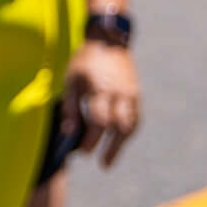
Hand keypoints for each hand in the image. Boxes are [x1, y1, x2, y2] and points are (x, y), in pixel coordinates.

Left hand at [64, 41, 140, 165]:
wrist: (109, 42)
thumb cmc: (85, 62)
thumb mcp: (71, 80)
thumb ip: (71, 107)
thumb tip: (70, 132)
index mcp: (100, 89)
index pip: (99, 122)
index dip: (92, 139)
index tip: (84, 151)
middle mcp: (119, 94)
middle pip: (119, 128)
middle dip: (112, 149)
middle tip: (103, 164)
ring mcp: (131, 95)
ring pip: (131, 125)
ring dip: (122, 144)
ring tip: (110, 158)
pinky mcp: (137, 95)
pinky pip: (136, 118)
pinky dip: (128, 132)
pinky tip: (118, 140)